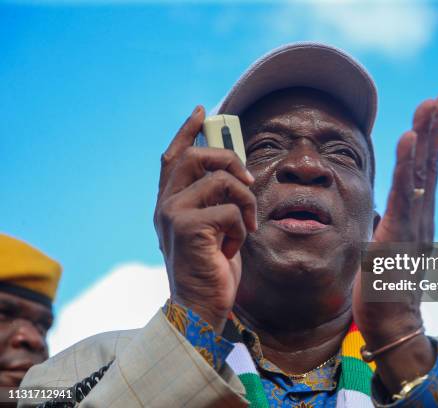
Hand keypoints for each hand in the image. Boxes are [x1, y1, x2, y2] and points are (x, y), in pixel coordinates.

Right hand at [154, 106, 256, 331]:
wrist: (201, 307)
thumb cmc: (212, 268)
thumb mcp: (215, 228)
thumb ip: (217, 200)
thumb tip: (237, 171)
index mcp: (170, 203)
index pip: (174, 157)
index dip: (187, 131)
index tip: (202, 112)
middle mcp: (166, 205)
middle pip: (198, 157)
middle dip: (230, 160)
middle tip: (248, 181)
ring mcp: (172, 214)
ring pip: (221, 181)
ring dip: (244, 202)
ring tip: (245, 226)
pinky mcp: (187, 227)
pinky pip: (230, 210)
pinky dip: (240, 229)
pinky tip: (232, 248)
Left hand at [352, 89, 437, 388]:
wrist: (394, 324)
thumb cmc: (388, 286)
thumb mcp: (390, 246)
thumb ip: (393, 223)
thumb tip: (386, 208)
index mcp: (418, 215)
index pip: (426, 168)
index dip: (432, 137)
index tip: (437, 106)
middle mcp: (422, 215)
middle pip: (431, 162)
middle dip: (437, 126)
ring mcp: (413, 224)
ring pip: (422, 173)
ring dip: (426, 136)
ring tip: (431, 104)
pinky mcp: (399, 235)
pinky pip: (404, 194)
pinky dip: (408, 165)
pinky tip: (409, 139)